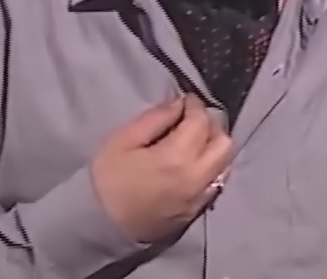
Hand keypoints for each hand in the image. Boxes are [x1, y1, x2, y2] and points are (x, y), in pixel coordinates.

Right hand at [91, 94, 232, 243]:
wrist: (101, 227)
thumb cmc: (107, 180)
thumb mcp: (122, 140)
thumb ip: (155, 118)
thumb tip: (178, 105)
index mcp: (177, 157)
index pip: (201, 122)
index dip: (195, 105)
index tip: (186, 100)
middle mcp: (196, 177)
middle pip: (224, 143)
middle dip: (211, 126)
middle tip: (192, 120)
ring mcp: (200, 197)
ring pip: (225, 164)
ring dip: (214, 147)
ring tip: (194, 142)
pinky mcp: (197, 210)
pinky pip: (217, 182)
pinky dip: (211, 166)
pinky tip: (193, 163)